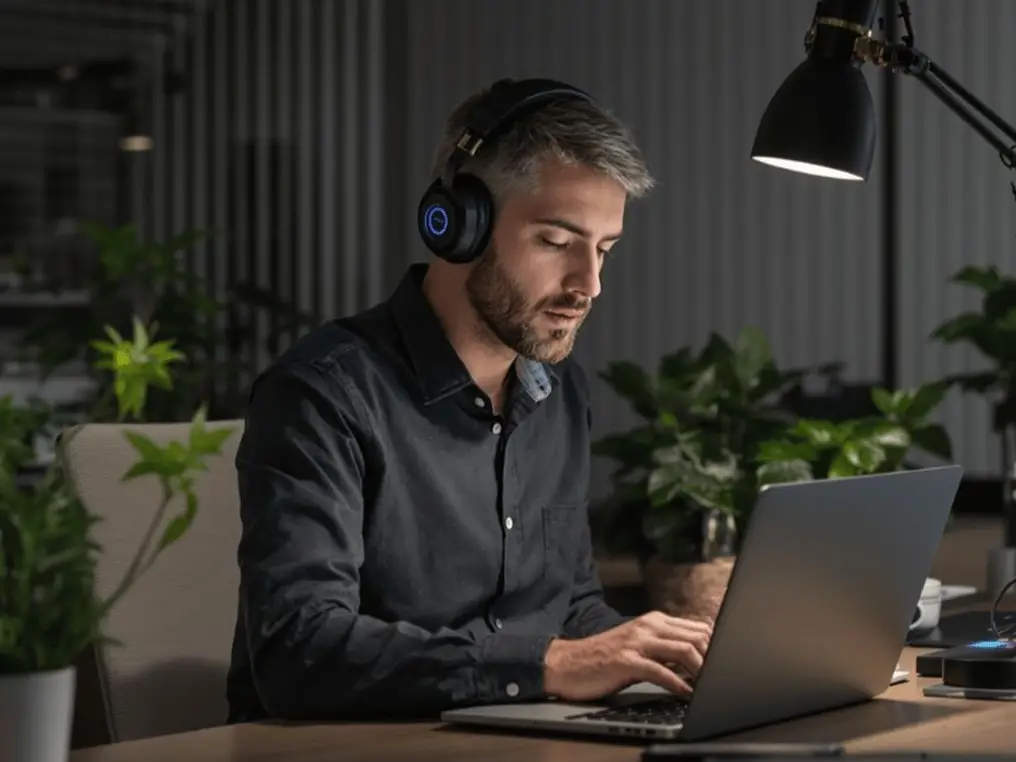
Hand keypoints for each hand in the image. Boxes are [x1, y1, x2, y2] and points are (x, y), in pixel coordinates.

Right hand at [542, 611, 711, 701]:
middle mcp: (647, 626)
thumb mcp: (639, 646)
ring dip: (701, 671)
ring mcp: (637, 642)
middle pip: (696, 637)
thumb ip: (665, 647)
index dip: (716, 646)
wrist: (568, 663)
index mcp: (653, 620)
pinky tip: (686, 695)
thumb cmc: (605, 658)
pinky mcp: (626, 661)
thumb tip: (698, 657)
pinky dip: (678, 685)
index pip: (697, 628)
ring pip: (683, 651)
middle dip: (714, 659)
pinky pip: (661, 672)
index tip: (727, 663)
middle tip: (722, 678)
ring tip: (709, 687)